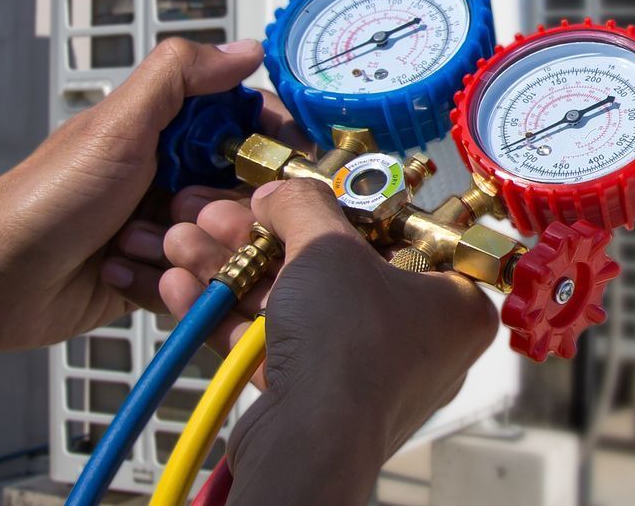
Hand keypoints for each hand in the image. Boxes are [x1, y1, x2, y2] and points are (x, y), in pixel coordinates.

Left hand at [0, 37, 297, 351]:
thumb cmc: (46, 198)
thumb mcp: (118, 125)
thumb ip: (180, 76)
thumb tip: (245, 48)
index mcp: (163, 131)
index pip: (243, 127)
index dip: (270, 143)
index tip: (290, 161)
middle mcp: (166, 178)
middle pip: (241, 195)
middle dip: (218, 212)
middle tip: (180, 213)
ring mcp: (159, 231)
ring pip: (220, 247)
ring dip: (185, 252)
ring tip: (133, 246)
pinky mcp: (150, 280)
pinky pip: (191, 289)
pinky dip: (164, 286)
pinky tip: (120, 275)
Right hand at [157, 179, 498, 502]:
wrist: (309, 443)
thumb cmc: (347, 346)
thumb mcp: (326, 245)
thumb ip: (303, 204)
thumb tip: (280, 193)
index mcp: (453, 303)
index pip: (400, 235)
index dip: (342, 206)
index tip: (298, 190)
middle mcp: (418, 341)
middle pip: (332, 267)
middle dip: (261, 238)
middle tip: (219, 214)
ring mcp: (365, 373)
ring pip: (293, 305)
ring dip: (234, 270)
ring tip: (183, 242)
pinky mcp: (318, 401)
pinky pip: (274, 345)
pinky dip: (230, 315)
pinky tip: (182, 286)